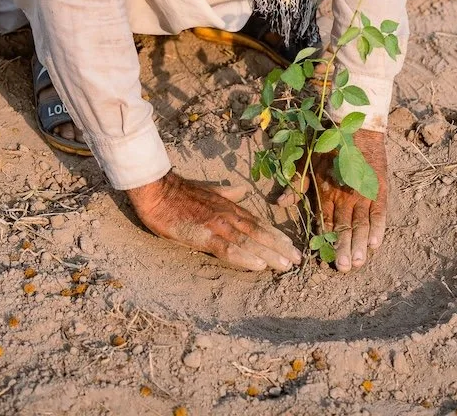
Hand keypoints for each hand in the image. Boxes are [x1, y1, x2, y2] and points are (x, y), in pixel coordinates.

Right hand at [126, 171, 301, 272]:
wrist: (158, 190)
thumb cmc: (179, 193)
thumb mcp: (208, 190)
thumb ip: (226, 193)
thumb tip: (241, 191)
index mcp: (229, 208)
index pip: (258, 223)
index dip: (276, 235)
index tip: (291, 246)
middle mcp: (228, 216)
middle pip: (259, 234)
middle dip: (280, 247)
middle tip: (297, 261)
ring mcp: (217, 225)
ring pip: (249, 242)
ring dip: (270, 254)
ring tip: (286, 265)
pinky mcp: (204, 235)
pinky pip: (228, 248)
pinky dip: (245, 257)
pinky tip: (258, 265)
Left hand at [278, 128, 387, 272]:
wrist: (355, 127)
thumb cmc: (327, 145)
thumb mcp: (307, 163)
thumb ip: (295, 185)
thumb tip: (279, 203)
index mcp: (325, 194)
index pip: (325, 224)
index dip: (326, 242)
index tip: (325, 260)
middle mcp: (344, 198)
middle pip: (345, 228)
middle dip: (345, 250)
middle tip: (344, 268)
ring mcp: (362, 194)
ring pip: (362, 225)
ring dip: (361, 244)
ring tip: (360, 262)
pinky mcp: (378, 189)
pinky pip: (379, 212)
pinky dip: (378, 228)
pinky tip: (376, 243)